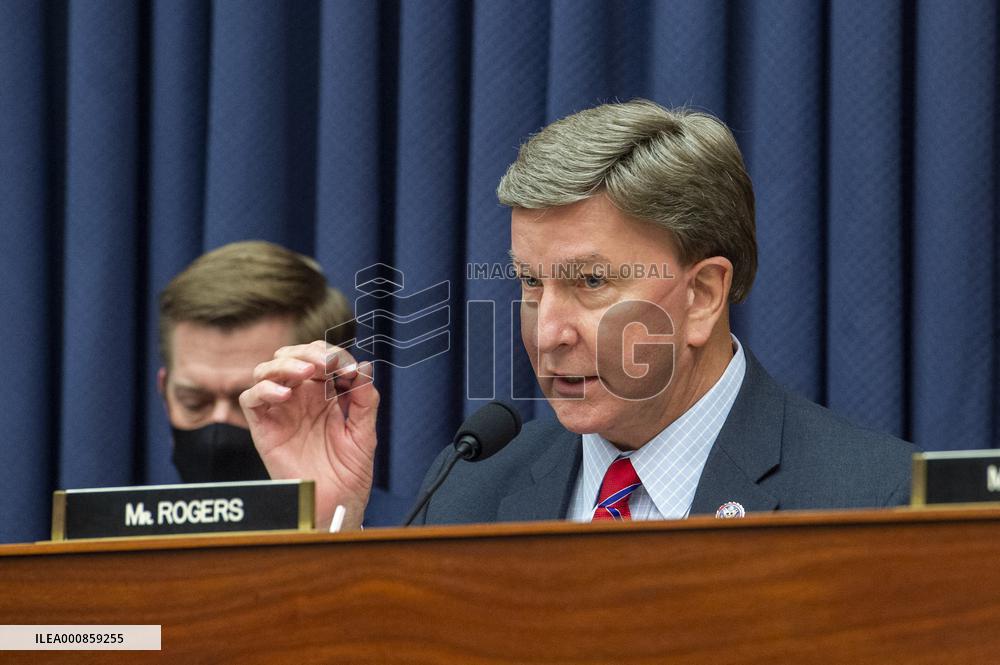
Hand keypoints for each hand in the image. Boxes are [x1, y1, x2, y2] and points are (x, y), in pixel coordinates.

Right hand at [239, 340, 378, 529]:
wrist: (336, 504)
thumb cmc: (349, 473)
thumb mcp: (364, 433)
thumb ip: (365, 400)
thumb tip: (365, 365)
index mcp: (325, 395)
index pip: (321, 358)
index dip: (333, 356)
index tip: (348, 368)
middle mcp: (300, 398)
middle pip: (291, 357)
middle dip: (307, 351)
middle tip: (325, 363)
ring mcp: (280, 411)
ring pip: (267, 371)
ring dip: (285, 364)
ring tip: (305, 372)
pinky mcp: (263, 428)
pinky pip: (251, 399)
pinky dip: (263, 389)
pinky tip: (285, 394)